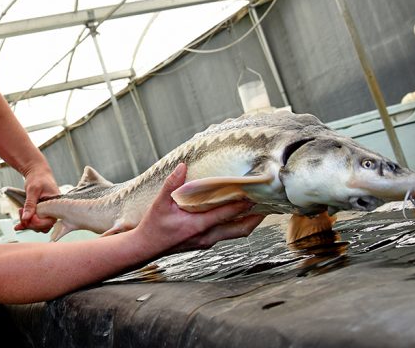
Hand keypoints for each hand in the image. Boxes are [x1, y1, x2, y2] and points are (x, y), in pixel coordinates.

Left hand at [14, 166, 60, 231]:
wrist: (37, 171)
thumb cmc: (38, 177)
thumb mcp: (33, 190)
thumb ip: (30, 205)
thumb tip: (25, 218)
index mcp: (56, 205)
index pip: (49, 221)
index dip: (37, 223)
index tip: (27, 218)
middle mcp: (53, 210)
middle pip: (43, 226)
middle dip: (30, 223)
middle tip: (20, 213)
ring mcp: (47, 212)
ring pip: (39, 226)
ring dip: (28, 223)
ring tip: (20, 212)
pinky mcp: (41, 212)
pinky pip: (35, 221)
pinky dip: (27, 223)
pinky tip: (18, 225)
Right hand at [135, 163, 264, 254]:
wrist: (145, 248)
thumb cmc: (153, 226)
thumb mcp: (160, 203)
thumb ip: (171, 184)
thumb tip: (182, 166)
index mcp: (198, 226)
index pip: (226, 213)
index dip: (242, 203)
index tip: (255, 193)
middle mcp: (207, 236)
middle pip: (239, 229)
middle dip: (255, 218)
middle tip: (268, 205)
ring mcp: (207, 242)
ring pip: (235, 234)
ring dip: (248, 222)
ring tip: (259, 210)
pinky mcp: (205, 243)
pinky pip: (227, 234)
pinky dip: (236, 225)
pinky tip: (238, 216)